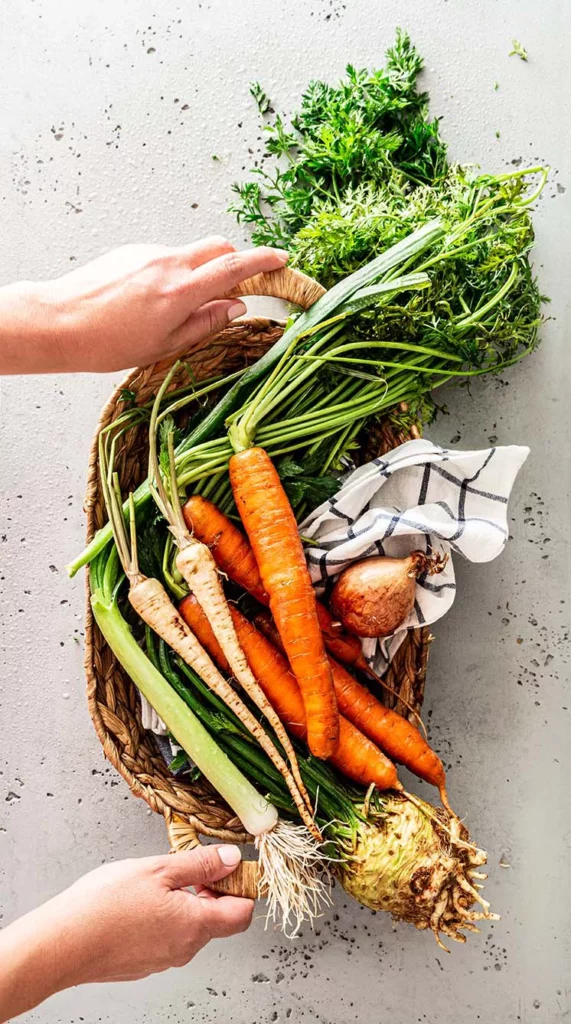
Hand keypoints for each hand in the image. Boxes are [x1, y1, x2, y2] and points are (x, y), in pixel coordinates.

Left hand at [0, 238, 288, 373]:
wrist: (59, 322)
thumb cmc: (108, 343)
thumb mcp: (166, 344)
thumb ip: (206, 322)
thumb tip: (236, 307)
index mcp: (181, 291)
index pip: (234, 267)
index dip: (263, 261)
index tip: (282, 260)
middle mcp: (168, 264)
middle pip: (218, 246)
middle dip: (234, 260)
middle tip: (236, 285)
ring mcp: (148, 252)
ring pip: (189, 254)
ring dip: (198, 273)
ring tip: (174, 309)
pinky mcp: (131, 251)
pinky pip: (164, 258)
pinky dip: (171, 274)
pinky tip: (148, 302)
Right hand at [0, 844, 252, 1019]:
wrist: (61, 945)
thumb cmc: (104, 906)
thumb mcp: (158, 869)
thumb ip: (200, 865)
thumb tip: (231, 860)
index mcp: (195, 925)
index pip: (243, 914)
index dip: (242, 887)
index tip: (229, 867)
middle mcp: (184, 948)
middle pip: (217, 919)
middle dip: (210, 891)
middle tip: (185, 866)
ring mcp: (163, 960)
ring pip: (189, 928)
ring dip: (183, 902)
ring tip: (155, 882)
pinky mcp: (142, 964)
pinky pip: (166, 938)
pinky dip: (162, 917)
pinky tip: (137, 902)